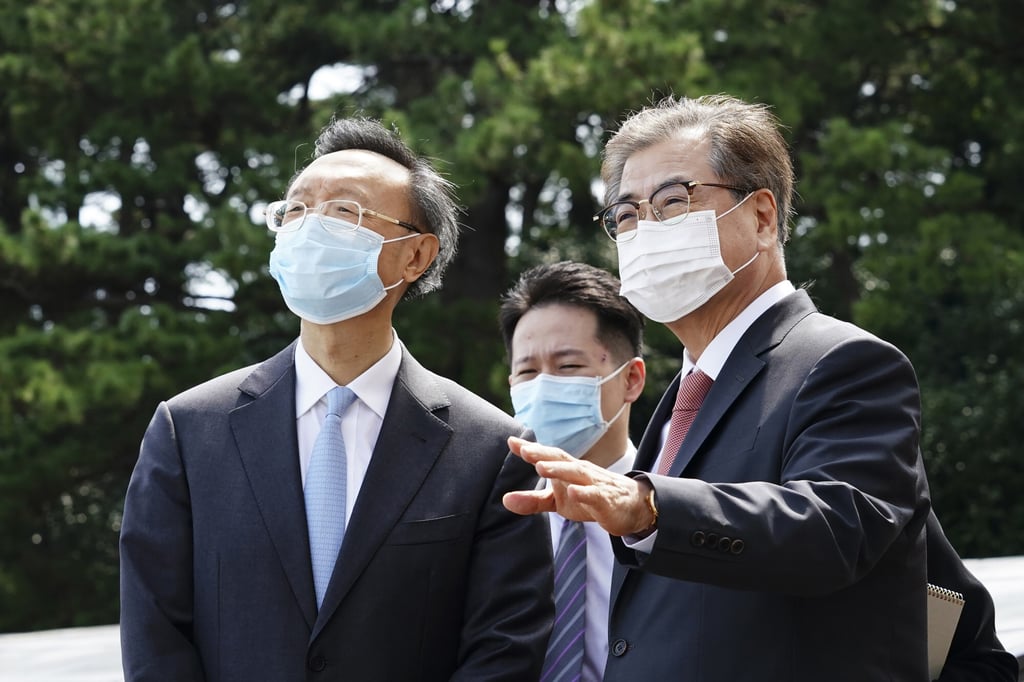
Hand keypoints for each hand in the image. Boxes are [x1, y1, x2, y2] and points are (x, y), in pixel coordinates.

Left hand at [502, 437, 654, 536]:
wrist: (629, 506)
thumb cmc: (589, 498)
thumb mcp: (557, 502)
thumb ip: (532, 500)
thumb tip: (505, 500)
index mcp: (567, 469)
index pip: (548, 456)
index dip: (531, 449)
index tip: (511, 441)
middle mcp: (580, 471)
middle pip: (560, 459)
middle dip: (542, 454)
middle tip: (524, 450)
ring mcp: (593, 483)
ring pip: (576, 473)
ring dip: (558, 469)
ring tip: (541, 467)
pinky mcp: (605, 500)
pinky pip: (594, 495)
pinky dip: (583, 493)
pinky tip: (572, 492)